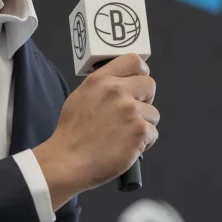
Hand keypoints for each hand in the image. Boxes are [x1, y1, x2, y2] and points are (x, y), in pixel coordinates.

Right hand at [33, 54, 157, 209]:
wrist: (68, 161)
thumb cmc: (72, 133)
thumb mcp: (80, 97)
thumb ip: (103, 86)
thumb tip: (122, 83)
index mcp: (101, 80)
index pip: (134, 61)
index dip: (140, 73)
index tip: (137, 84)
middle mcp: (117, 91)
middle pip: (149, 84)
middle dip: (145, 100)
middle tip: (131, 114)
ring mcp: (130, 111)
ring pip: (153, 113)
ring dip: (143, 125)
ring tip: (123, 135)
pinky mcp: (139, 131)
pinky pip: (153, 133)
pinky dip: (143, 143)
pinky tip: (126, 147)